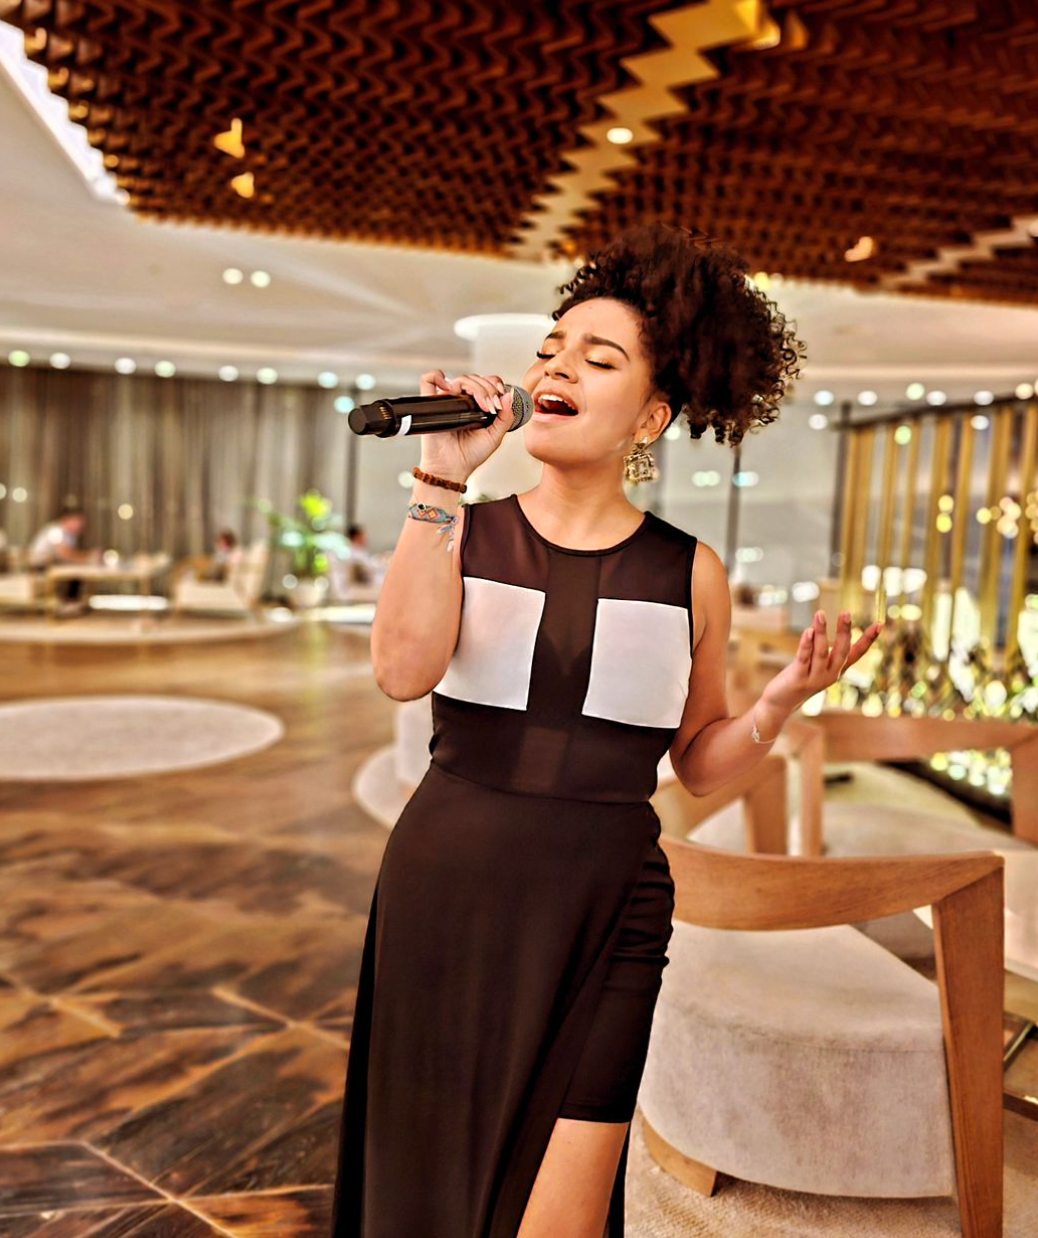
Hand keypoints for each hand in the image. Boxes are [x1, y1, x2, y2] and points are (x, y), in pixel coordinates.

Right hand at [416, 369, 515, 482]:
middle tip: (491, 407)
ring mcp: (447, 401)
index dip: (495, 385)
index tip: (499, 400)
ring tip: (481, 406)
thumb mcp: (495, 437)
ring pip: (459, 379)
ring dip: (474, 387)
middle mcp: (462, 400)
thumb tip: (509, 395)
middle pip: (475, 379)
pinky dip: (436, 376)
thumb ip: (506, 418)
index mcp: (477, 405)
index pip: (486, 382)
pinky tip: (448, 386)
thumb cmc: (470, 455)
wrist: (451, 469)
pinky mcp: (431, 404)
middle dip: (488, 390)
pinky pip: (428, 382)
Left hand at [760, 610, 881, 715]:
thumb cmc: (800, 679)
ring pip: (821, 653)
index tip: (880, 624)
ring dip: (821, 632)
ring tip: (820, 613)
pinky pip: (804, 659)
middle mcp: (830, 674)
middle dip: (844, 631)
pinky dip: (806, 645)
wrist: (781, 703)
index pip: (857, 653)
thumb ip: (822, 650)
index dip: (868, 639)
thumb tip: (823, 627)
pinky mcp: (798, 679)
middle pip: (842, 651)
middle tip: (846, 612)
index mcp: (837, 669)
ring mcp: (815, 678)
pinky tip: (808, 631)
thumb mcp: (816, 664)